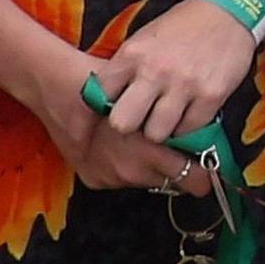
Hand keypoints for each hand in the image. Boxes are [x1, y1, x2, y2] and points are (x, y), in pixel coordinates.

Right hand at [25, 37, 191, 193]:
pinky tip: (121, 146)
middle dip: (176, 166)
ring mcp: (110, 178)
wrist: (53, 85)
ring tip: (145, 142)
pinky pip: (121, 178)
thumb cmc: (110, 82)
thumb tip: (203, 126)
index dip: (204, 174)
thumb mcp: (149, 94)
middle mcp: (129, 171)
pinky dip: (126, 166)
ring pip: (146, 180)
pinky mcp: (93, 180)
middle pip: (170, 181)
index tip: (211, 166)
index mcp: (147, 151)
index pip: (191, 179)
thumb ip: (174, 116)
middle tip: (179, 149)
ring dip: (150, 166)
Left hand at [94, 0, 262, 143]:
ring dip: (161, 128)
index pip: (100, 94)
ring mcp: (184, 85)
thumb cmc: (181, 28)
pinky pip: (189, 130)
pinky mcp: (211, 96)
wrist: (228, 13)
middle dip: (130, 124)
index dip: (107, 103)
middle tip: (142, 117)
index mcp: (132, 54)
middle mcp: (155, 71)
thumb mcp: (144, 39)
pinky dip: (187, 126)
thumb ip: (125, 68)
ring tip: (168, 115)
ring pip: (156, 133)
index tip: (118, 103)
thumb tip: (106, 100)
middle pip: (122, 122)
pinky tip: (189, 111)